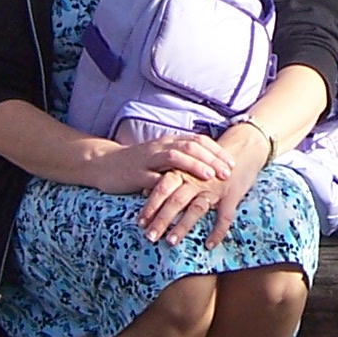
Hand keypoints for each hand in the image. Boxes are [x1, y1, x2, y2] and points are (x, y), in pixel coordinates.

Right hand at [89, 132, 233, 198]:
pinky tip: (180, 196)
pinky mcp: (136, 175)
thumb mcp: (162, 155)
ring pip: (174, 158)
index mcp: (169, 142)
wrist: (104, 164)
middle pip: (191, 147)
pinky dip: (169, 188)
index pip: (198, 140)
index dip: (217, 151)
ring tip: (210, 177)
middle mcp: (160, 147)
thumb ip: (181, 157)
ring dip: (194, 166)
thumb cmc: (138, 163)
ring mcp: (148, 160)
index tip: (232, 162)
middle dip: (212, 158)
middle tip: (228, 171)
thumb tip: (209, 164)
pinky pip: (153, 180)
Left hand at [136, 123, 271, 248]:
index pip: (163, 188)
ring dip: (182, 226)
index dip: (150, 206)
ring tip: (171, 242)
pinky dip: (217, 232)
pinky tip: (209, 245)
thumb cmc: (209, 161)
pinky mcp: (232, 195)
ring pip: (196, 209)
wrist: (243, 148)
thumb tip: (145, 192)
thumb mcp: (187, 167)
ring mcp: (215, 188)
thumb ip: (166, 178)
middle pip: (176, 200)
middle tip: (149, 236)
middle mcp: (197, 179)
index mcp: (184, 171)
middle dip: (161, 220)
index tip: (139, 223)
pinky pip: (225, 216)